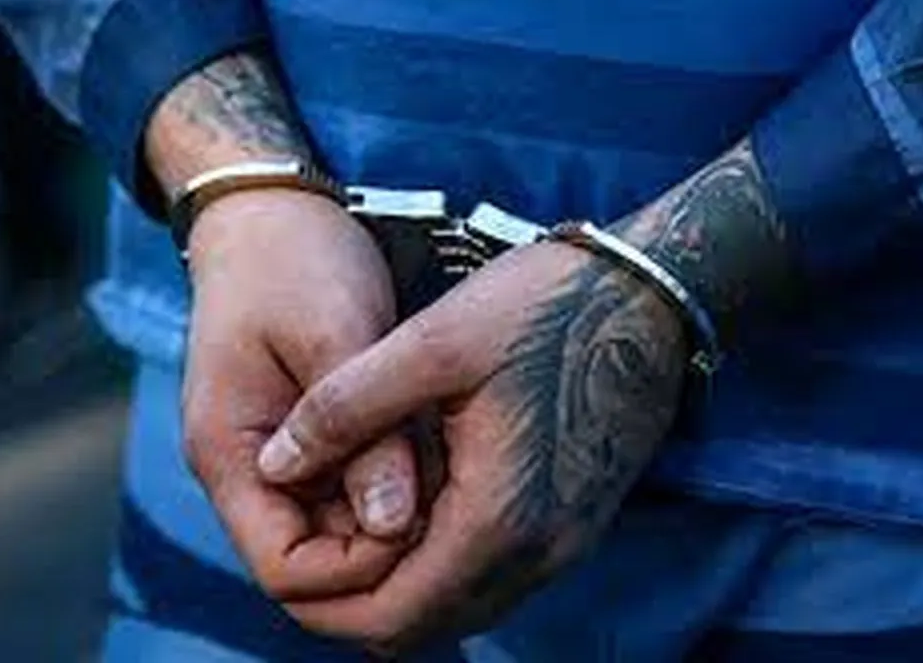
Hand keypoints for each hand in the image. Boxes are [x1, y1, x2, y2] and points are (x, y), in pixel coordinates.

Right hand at [182, 188, 428, 601]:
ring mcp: (280, 454)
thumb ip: (363, 431)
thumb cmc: (296, 260)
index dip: (355, 570)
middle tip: (452, 502)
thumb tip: (396, 525)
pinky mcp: (312, 436)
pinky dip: (396, 479)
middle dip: (384, 546)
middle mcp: (248, 468)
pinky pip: (355, 487)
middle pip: (317, 559)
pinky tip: (439, 446)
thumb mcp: (334, 335)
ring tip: (451, 468)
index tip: (419, 526)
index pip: (285, 570)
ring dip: (396, 512)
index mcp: (230, 453)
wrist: (273, 213)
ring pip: (342, 527)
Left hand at [254, 237, 689, 648]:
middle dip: (353, 602)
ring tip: (351, 522)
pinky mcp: (575, 525)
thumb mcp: (432, 342)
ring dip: (399, 585)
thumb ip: (345, 407)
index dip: (322, 604)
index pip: (392, 617)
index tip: (282, 557)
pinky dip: (442, 565)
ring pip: (459, 608)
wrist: (649, 294)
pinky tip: (415, 506)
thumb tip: (272, 463)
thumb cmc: (544, 307)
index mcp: (497, 519)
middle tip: (308, 542)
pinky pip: (493, 578)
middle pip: (424, 628)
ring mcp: (565, 545)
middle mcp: (539, 555)